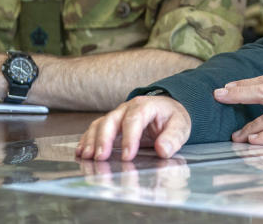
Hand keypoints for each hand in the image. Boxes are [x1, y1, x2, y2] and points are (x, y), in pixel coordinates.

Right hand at [77, 96, 191, 160]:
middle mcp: (128, 108)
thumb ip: (173, 138)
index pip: (135, 120)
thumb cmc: (172, 118)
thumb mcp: (180, 126)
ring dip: (92, 140)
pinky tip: (82, 152)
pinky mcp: (112, 124)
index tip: (128, 156)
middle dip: (104, 139)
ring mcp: (118, 115)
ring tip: (86, 156)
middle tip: (101, 157)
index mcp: (146, 106)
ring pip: (100, 124)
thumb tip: (163, 150)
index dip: (130, 138)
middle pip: (112, 120)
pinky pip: (96, 129)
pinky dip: (87, 140)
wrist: (168, 110)